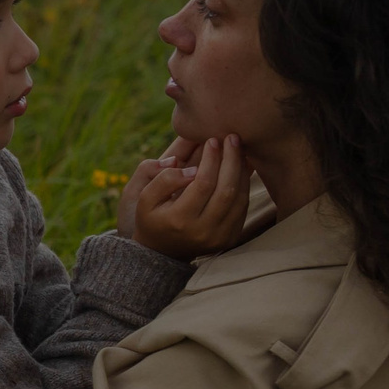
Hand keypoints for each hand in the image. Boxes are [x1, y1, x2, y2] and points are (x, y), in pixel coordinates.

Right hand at [120, 136, 249, 261]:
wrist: (162, 251)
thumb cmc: (152, 217)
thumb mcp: (145, 198)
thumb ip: (164, 179)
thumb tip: (191, 169)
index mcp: (180, 220)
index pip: (203, 183)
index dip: (211, 159)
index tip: (213, 140)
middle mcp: (202, 231)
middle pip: (226, 190)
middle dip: (232, 160)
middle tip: (232, 138)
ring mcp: (219, 237)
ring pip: (239, 198)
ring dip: (241, 170)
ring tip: (238, 149)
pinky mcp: (229, 238)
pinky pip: (242, 207)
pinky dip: (244, 184)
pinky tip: (240, 167)